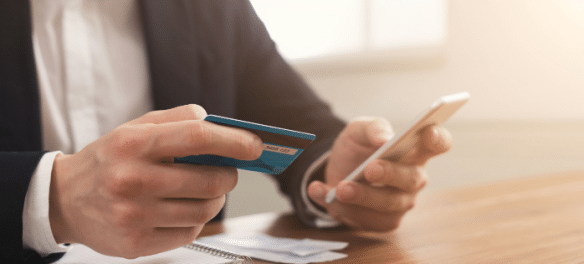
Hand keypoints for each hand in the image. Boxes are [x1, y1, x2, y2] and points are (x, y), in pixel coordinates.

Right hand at [48, 105, 262, 257]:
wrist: (65, 200)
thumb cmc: (110, 159)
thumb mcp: (135, 128)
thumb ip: (178, 119)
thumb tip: (218, 124)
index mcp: (134, 144)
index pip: (197, 137)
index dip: (234, 141)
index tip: (256, 146)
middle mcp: (133, 179)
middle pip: (210, 181)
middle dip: (229, 176)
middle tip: (226, 172)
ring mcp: (134, 216)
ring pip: (205, 210)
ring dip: (216, 199)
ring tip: (204, 190)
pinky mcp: (136, 243)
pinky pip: (190, 233)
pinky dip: (195, 220)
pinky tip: (181, 209)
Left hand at [307, 117, 451, 231]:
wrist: (334, 171)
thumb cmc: (357, 149)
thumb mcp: (358, 130)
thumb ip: (372, 128)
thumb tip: (383, 138)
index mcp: (415, 150)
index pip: (438, 144)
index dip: (438, 139)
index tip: (427, 132)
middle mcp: (413, 178)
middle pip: (412, 178)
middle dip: (391, 174)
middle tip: (370, 169)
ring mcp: (400, 202)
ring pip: (388, 204)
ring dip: (363, 196)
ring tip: (340, 188)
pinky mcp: (382, 221)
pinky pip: (364, 219)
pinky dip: (338, 206)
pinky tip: (319, 192)